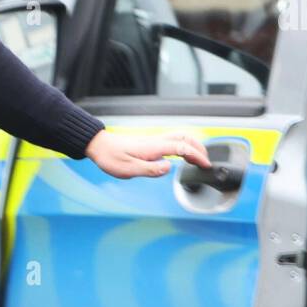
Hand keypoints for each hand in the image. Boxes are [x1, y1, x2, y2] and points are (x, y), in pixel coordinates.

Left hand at [84, 129, 211, 178]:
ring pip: (180, 137)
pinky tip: (182, 154)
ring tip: (198, 158)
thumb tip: (168, 168)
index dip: (197, 156)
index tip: (205, 165)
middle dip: (200, 148)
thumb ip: (150, 169)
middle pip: (185, 138)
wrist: (100, 146)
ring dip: (192, 145)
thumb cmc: (111, 157)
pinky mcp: (150, 142)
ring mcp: (154, 140)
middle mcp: (156, 141)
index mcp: (153, 147)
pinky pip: (172, 140)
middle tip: (206, 161)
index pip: (182, 148)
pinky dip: (183, 145)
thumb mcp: (128, 169)